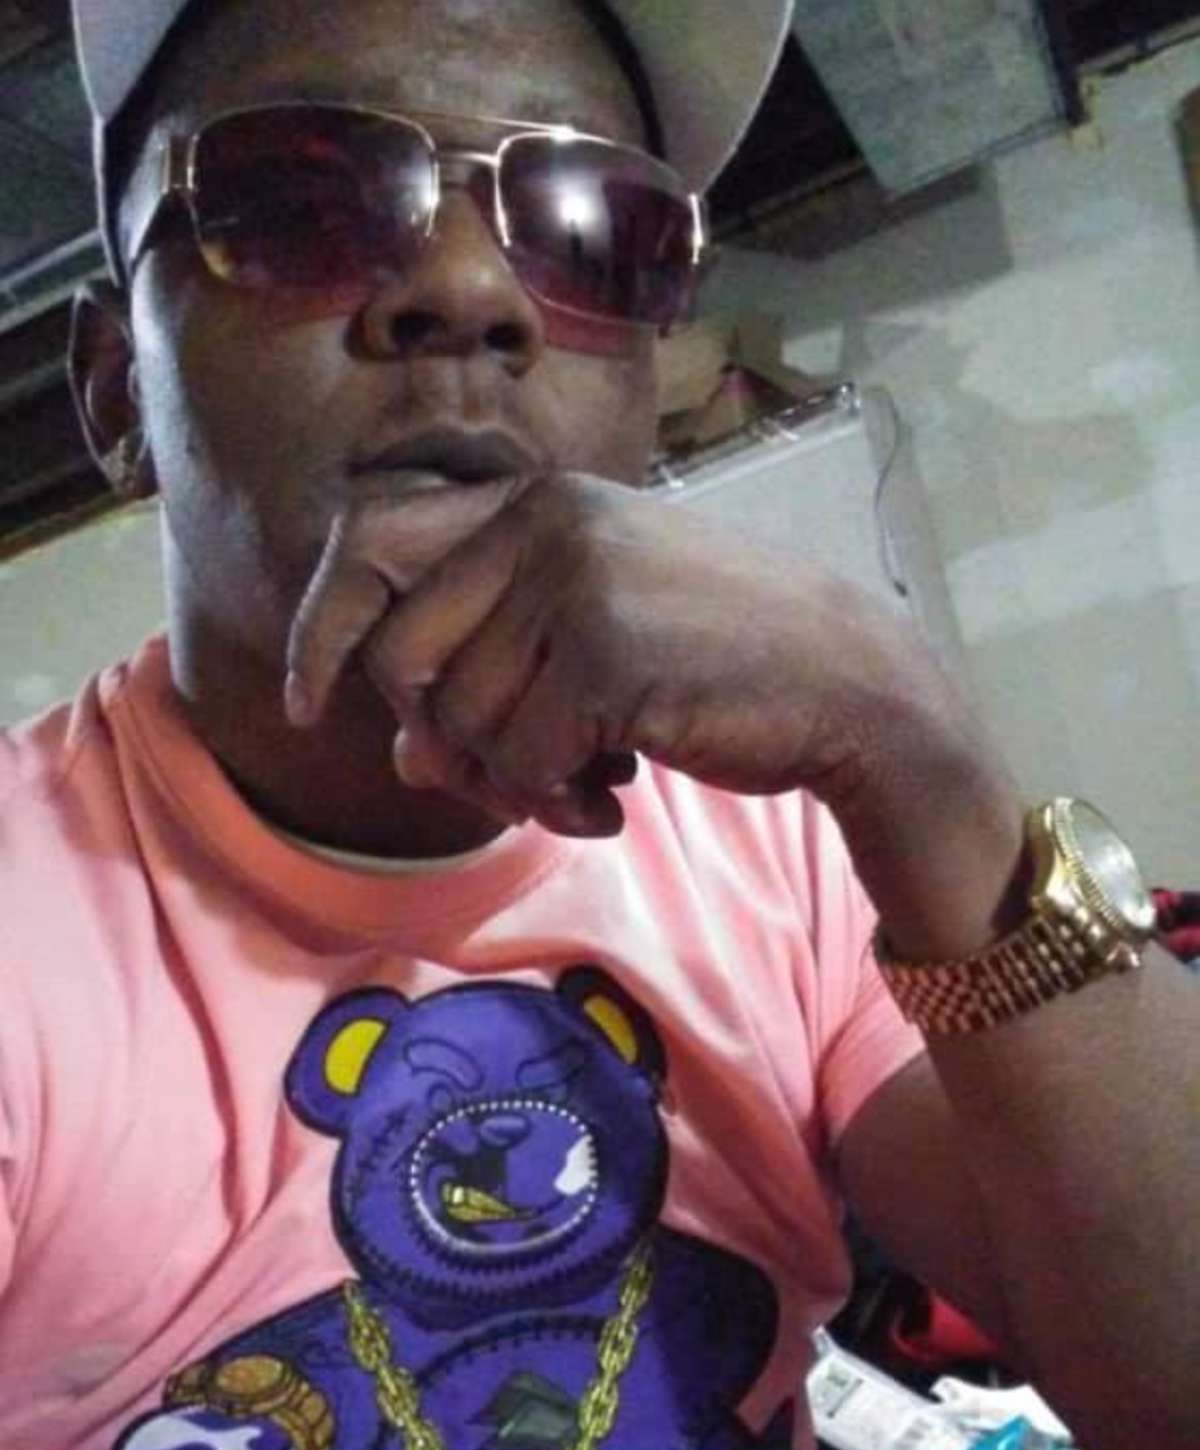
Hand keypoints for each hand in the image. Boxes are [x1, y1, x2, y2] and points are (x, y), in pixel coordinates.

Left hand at [285, 471, 963, 842]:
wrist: (849, 684)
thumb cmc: (721, 663)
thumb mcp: (595, 638)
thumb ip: (491, 666)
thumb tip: (400, 751)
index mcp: (535, 500)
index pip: (370, 541)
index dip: (322, 628)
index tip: (305, 702)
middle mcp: (544, 522)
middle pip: (401, 657)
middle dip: (442, 743)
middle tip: (517, 777)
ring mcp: (574, 581)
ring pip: (457, 722)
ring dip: (514, 785)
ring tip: (588, 785)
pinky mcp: (604, 652)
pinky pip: (518, 760)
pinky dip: (556, 806)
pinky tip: (617, 804)